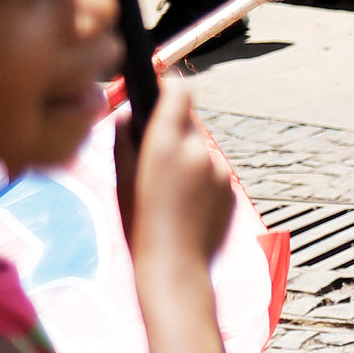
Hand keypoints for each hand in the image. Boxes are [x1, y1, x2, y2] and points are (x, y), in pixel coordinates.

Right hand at [118, 75, 236, 278]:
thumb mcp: (121, 179)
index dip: (170, 85)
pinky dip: (201, 179)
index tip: (160, 86)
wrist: (174, 267)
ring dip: (187, 156)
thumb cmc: (138, 224)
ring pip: (200, 149)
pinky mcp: (232, 188)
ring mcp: (219, 170)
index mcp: (166, 143)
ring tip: (168, 189)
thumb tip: (130, 113)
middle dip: (173, 128)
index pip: (179, 91)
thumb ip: (125, 139)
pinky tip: (185, 204)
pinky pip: (214, 172)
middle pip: (189, 121)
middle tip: (154, 151)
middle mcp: (197, 150)